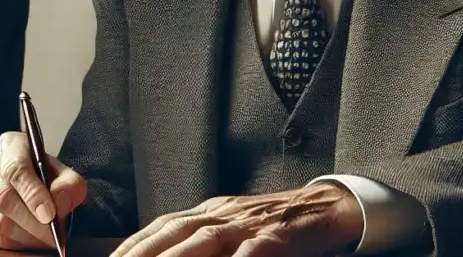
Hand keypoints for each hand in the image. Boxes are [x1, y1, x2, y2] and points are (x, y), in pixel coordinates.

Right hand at [0, 131, 87, 248]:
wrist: (33, 185)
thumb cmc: (46, 176)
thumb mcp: (65, 174)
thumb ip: (69, 185)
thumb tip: (58, 203)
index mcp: (9, 145)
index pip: (15, 168)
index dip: (32, 194)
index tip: (49, 214)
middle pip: (1, 197)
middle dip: (30, 221)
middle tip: (52, 235)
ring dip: (25, 236)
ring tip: (45, 238)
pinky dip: (14, 244)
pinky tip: (29, 240)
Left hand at [110, 182, 362, 256]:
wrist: (328, 209)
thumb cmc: (278, 225)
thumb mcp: (234, 226)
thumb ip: (203, 239)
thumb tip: (167, 251)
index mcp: (210, 211)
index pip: (162, 225)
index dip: (134, 244)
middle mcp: (223, 214)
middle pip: (173, 232)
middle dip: (142, 253)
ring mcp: (248, 224)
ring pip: (203, 241)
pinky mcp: (274, 237)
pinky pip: (249, 253)